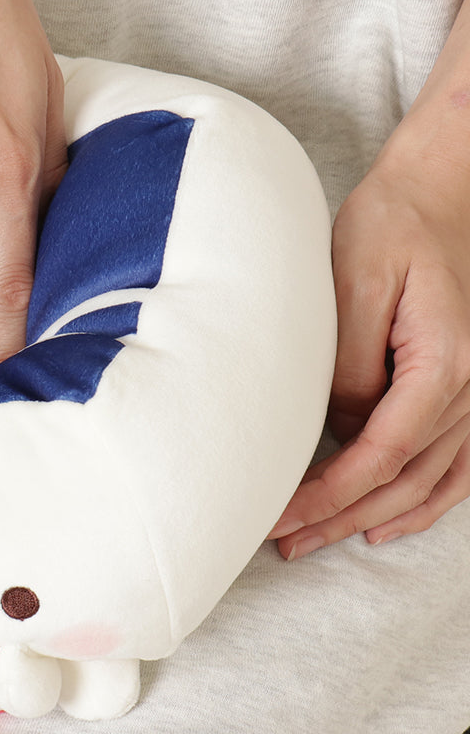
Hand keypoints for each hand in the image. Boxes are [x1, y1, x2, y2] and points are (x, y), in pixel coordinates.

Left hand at [269, 121, 469, 559]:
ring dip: (373, 517)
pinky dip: (423, 501)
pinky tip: (388, 521)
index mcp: (444, 363)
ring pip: (431, 482)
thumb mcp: (355, 282)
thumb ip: (348, 362)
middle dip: (340, 517)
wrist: (441, 192)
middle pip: (404, 478)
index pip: (381, 453)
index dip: (330, 495)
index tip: (281, 517)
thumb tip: (340, 424)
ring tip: (318, 540)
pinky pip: (456, 464)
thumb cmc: (393, 227)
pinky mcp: (467, 389)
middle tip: (284, 541)